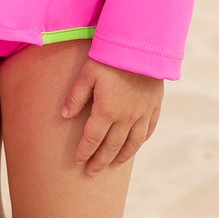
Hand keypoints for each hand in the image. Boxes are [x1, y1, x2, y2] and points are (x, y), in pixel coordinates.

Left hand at [61, 59, 163, 173]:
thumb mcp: (87, 73)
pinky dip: (140, 141)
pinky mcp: (154, 105)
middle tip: (91, 172)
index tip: (77, 161)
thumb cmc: (110, 56)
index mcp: (107, 110)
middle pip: (112, 146)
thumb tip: (64, 116)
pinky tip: (135, 145)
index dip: (84, 152)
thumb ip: (75, 96)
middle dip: (100, 161)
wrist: (142, 45)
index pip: (92, 138)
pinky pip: (148, 129)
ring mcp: (143, 113)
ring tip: (112, 165)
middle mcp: (126, 117)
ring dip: (121, 156)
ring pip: (132, 143)